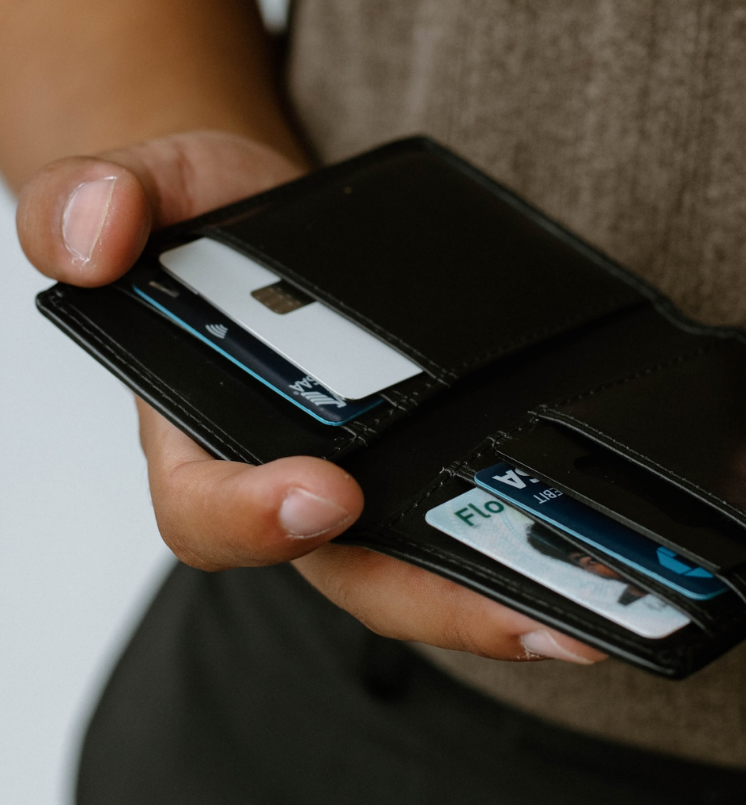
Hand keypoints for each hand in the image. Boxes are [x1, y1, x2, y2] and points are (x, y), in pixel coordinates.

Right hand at [17, 131, 604, 665]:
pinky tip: (587, 531)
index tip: (324, 493)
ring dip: (501, 586)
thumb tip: (97, 236)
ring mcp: (360, 466)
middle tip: (539, 618)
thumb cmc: (196, 216)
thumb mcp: (138, 186)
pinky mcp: (417, 444)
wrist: (257, 213)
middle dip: (436, 600)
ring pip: (420, 555)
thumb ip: (90, 203)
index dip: (256, 517)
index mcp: (199, 436)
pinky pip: (459, 501)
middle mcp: (283, 473)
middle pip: (350, 569)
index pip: (207, 510)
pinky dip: (517, 526)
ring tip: (596, 605)